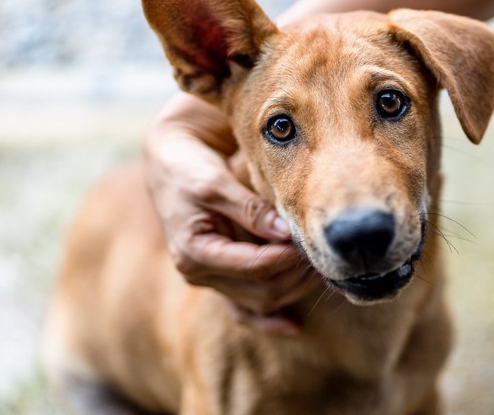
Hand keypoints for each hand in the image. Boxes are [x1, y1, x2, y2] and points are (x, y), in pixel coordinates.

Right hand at [144, 92, 320, 333]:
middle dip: (296, 275)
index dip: (286, 257)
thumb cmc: (189, 170)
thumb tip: (285, 231)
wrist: (169, 166)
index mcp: (193, 253)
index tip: (309, 241)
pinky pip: (246, 310)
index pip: (253, 266)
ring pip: (260, 302)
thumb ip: (249, 209)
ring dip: (293, 289)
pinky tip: (294, 327)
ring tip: (321, 269)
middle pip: (260, 290)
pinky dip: (269, 319)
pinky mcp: (221, 277)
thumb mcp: (215, 183)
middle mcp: (199, 274)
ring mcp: (210, 279)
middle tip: (323, 256)